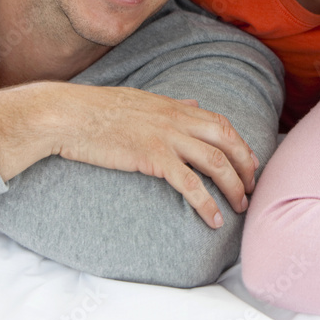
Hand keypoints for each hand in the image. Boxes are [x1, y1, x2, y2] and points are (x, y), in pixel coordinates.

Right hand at [0, 82, 258, 228]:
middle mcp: (178, 120)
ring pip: (216, 162)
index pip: (221, 124)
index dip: (241, 144)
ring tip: (240, 206)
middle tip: (251, 188)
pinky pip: (189, 184)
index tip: (251, 163)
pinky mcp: (153, 158)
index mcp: (177, 108)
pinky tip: (214, 220)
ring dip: (233, 186)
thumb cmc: (99, 109)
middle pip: (228, 142)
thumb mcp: (143, 99)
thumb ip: (173, 104)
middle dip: (246, 167)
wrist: (68, 115)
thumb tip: (194, 103)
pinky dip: (206, 203)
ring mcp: (167, 138)